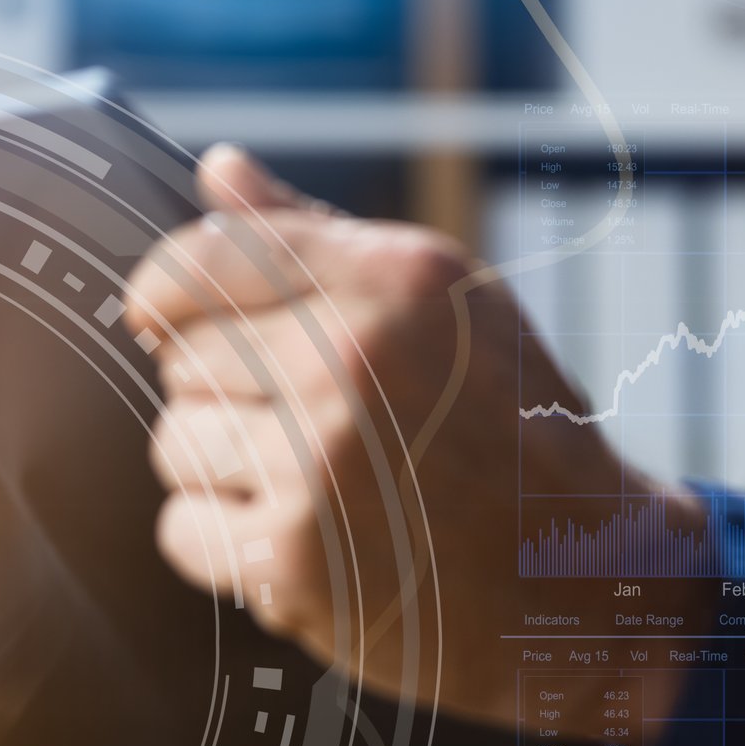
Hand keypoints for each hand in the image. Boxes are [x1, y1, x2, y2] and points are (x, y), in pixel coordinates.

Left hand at [125, 146, 698, 737]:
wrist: (579, 575)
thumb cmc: (506, 425)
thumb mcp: (444, 303)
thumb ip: (314, 235)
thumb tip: (217, 169)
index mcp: (392, 279)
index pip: (201, 259)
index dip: (165, 292)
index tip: (167, 318)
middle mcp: (352, 361)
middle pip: (182, 357)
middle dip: (221, 389)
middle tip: (297, 421)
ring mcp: (319, 464)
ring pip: (173, 442)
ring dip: (221, 467)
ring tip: (308, 480)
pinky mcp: (294, 560)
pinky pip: (183, 527)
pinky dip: (226, 542)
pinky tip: (301, 537)